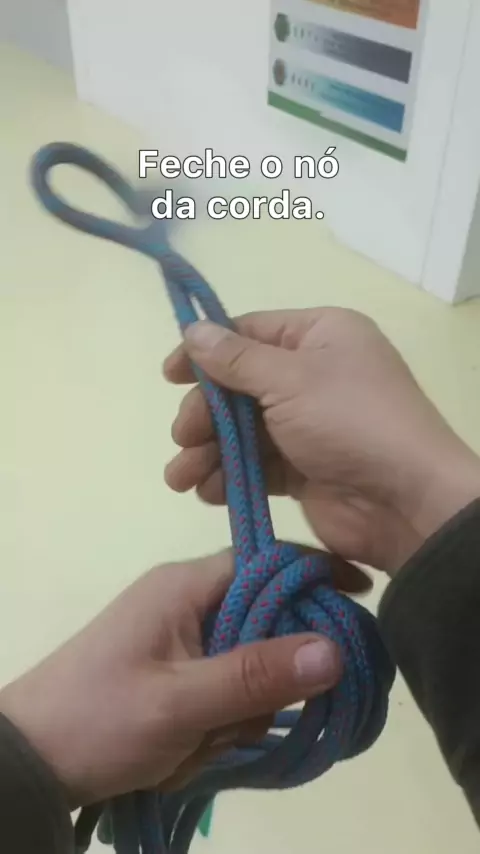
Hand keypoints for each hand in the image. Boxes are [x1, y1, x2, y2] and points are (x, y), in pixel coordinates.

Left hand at [0, 550, 341, 806]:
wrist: (31, 760)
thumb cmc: (100, 720)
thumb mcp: (180, 702)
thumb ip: (256, 675)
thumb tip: (336, 648)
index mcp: (185, 585)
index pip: (267, 562)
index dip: (316, 576)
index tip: (362, 600)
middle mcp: (186, 599)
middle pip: (266, 615)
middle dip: (272, 668)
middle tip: (258, 712)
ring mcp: (180, 636)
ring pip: (249, 657)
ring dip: (244, 703)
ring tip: (211, 738)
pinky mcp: (176, 669)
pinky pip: (226, 682)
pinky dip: (226, 714)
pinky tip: (205, 743)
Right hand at [164, 309, 479, 573]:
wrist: (404, 501)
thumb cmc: (348, 421)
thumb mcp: (289, 379)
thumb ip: (236, 359)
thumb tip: (193, 330)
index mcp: (320, 336)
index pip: (251, 332)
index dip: (206, 352)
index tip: (169, 376)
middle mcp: (314, 375)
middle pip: (241, 386)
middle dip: (205, 413)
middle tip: (183, 436)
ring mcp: (309, 425)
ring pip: (244, 430)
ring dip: (209, 451)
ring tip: (181, 478)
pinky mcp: (304, 469)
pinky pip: (257, 466)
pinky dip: (230, 476)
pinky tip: (207, 491)